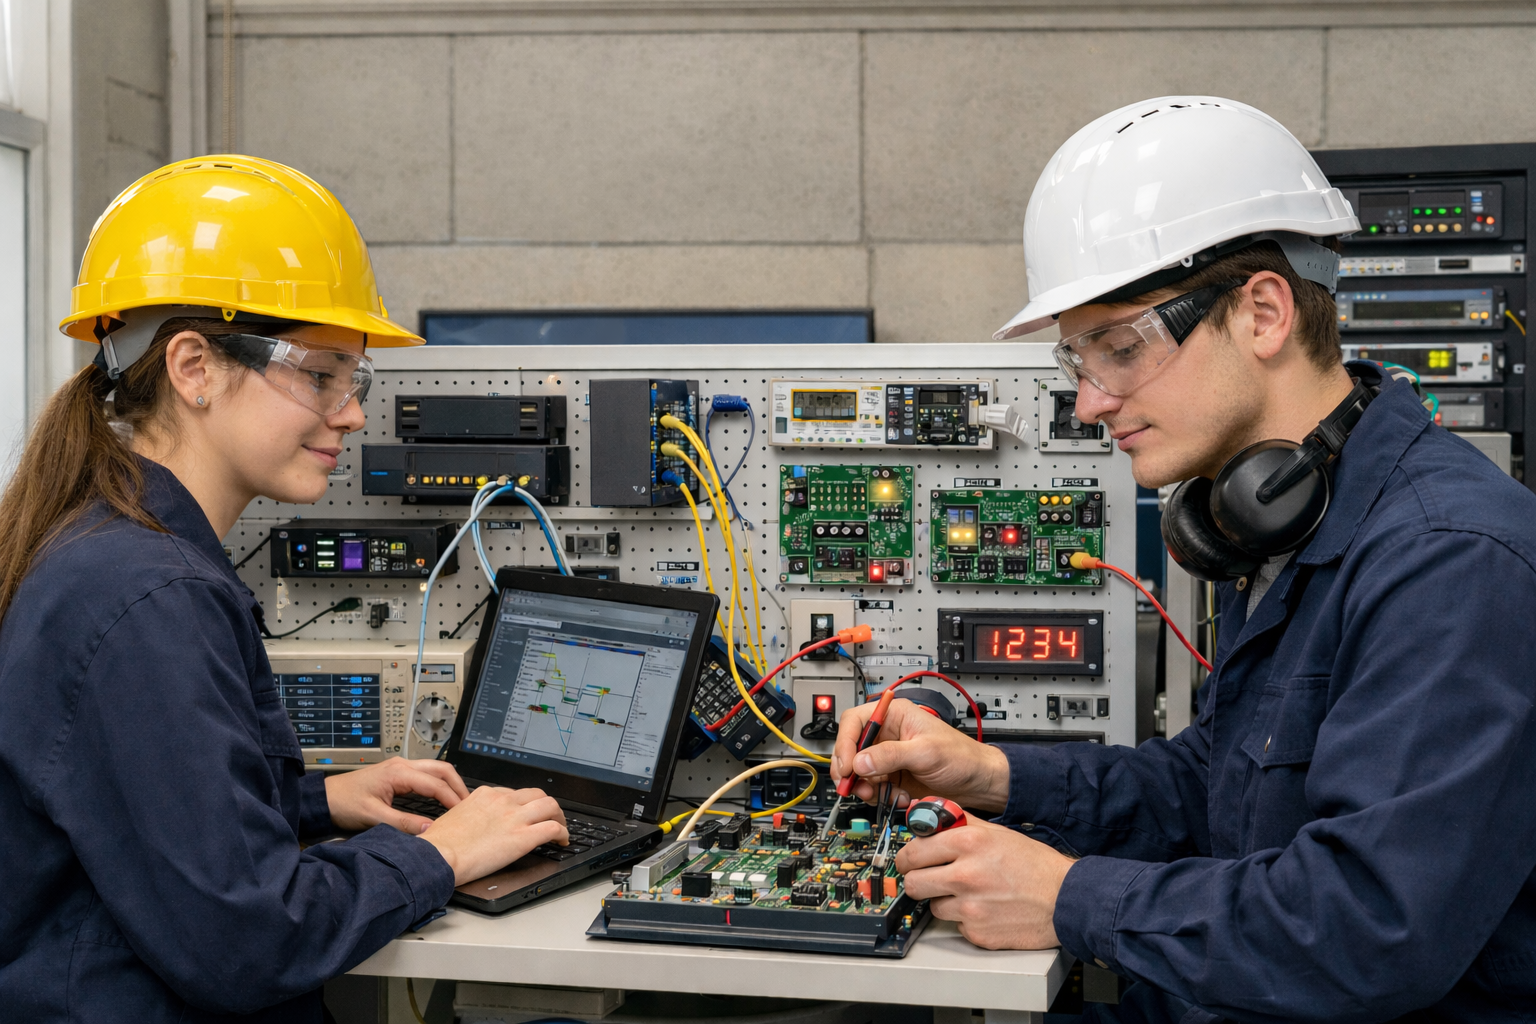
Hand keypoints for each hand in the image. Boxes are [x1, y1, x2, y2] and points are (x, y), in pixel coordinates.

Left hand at [323, 756, 469, 833]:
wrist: (325, 799)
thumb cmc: (344, 803)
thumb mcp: (374, 817)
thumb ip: (403, 823)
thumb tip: (429, 829)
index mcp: (398, 772)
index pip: (435, 784)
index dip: (452, 798)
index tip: (463, 813)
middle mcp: (402, 765)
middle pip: (442, 769)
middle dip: (458, 786)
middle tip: (469, 805)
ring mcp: (401, 767)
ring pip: (436, 769)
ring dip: (450, 783)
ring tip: (460, 802)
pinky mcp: (398, 774)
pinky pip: (426, 774)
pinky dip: (439, 784)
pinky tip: (442, 798)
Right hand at [419, 786, 568, 885]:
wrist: (439, 855)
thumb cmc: (439, 843)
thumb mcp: (453, 816)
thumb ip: (468, 814)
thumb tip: (471, 823)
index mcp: (484, 794)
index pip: (513, 793)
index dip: (523, 804)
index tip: (524, 813)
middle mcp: (502, 801)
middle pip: (536, 794)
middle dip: (545, 805)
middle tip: (548, 817)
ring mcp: (515, 817)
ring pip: (550, 805)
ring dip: (559, 816)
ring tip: (561, 827)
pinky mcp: (523, 837)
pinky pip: (554, 828)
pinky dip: (563, 833)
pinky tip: (562, 841)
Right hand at [830, 698, 1010, 811]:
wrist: (977, 783)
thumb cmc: (961, 756)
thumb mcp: (926, 752)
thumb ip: (891, 755)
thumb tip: (860, 761)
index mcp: (893, 715)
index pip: (855, 722)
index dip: (845, 743)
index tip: (846, 766)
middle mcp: (887, 735)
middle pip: (851, 749)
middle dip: (852, 770)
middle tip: (855, 786)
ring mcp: (888, 757)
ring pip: (859, 772)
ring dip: (866, 787)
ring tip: (882, 794)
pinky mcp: (892, 777)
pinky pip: (873, 787)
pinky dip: (881, 796)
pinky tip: (899, 798)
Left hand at [896, 818, 1074, 949]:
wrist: (1065, 899)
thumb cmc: (1034, 865)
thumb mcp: (997, 832)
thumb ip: (958, 822)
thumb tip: (926, 813)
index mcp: (968, 843)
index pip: (912, 851)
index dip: (907, 857)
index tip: (909, 860)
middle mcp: (965, 875)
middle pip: (913, 882)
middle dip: (918, 880)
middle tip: (928, 878)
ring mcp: (970, 907)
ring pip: (932, 907)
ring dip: (944, 901)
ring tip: (967, 893)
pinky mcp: (977, 932)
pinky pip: (955, 925)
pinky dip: (965, 918)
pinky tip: (984, 908)